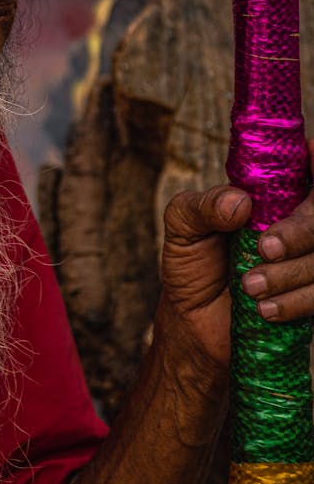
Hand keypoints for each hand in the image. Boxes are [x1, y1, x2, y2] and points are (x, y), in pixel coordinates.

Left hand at [159, 139, 313, 367]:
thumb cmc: (193, 264)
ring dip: (291, 274)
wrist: (194, 323)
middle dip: (301, 231)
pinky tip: (265, 310)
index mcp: (273, 195)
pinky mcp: (311, 294)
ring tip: (249, 286)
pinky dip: (297, 301)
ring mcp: (308, 259)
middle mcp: (298, 223)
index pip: (309, 170)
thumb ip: (203, 205)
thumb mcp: (183, 226)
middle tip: (265, 247)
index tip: (311, 160)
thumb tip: (240, 202)